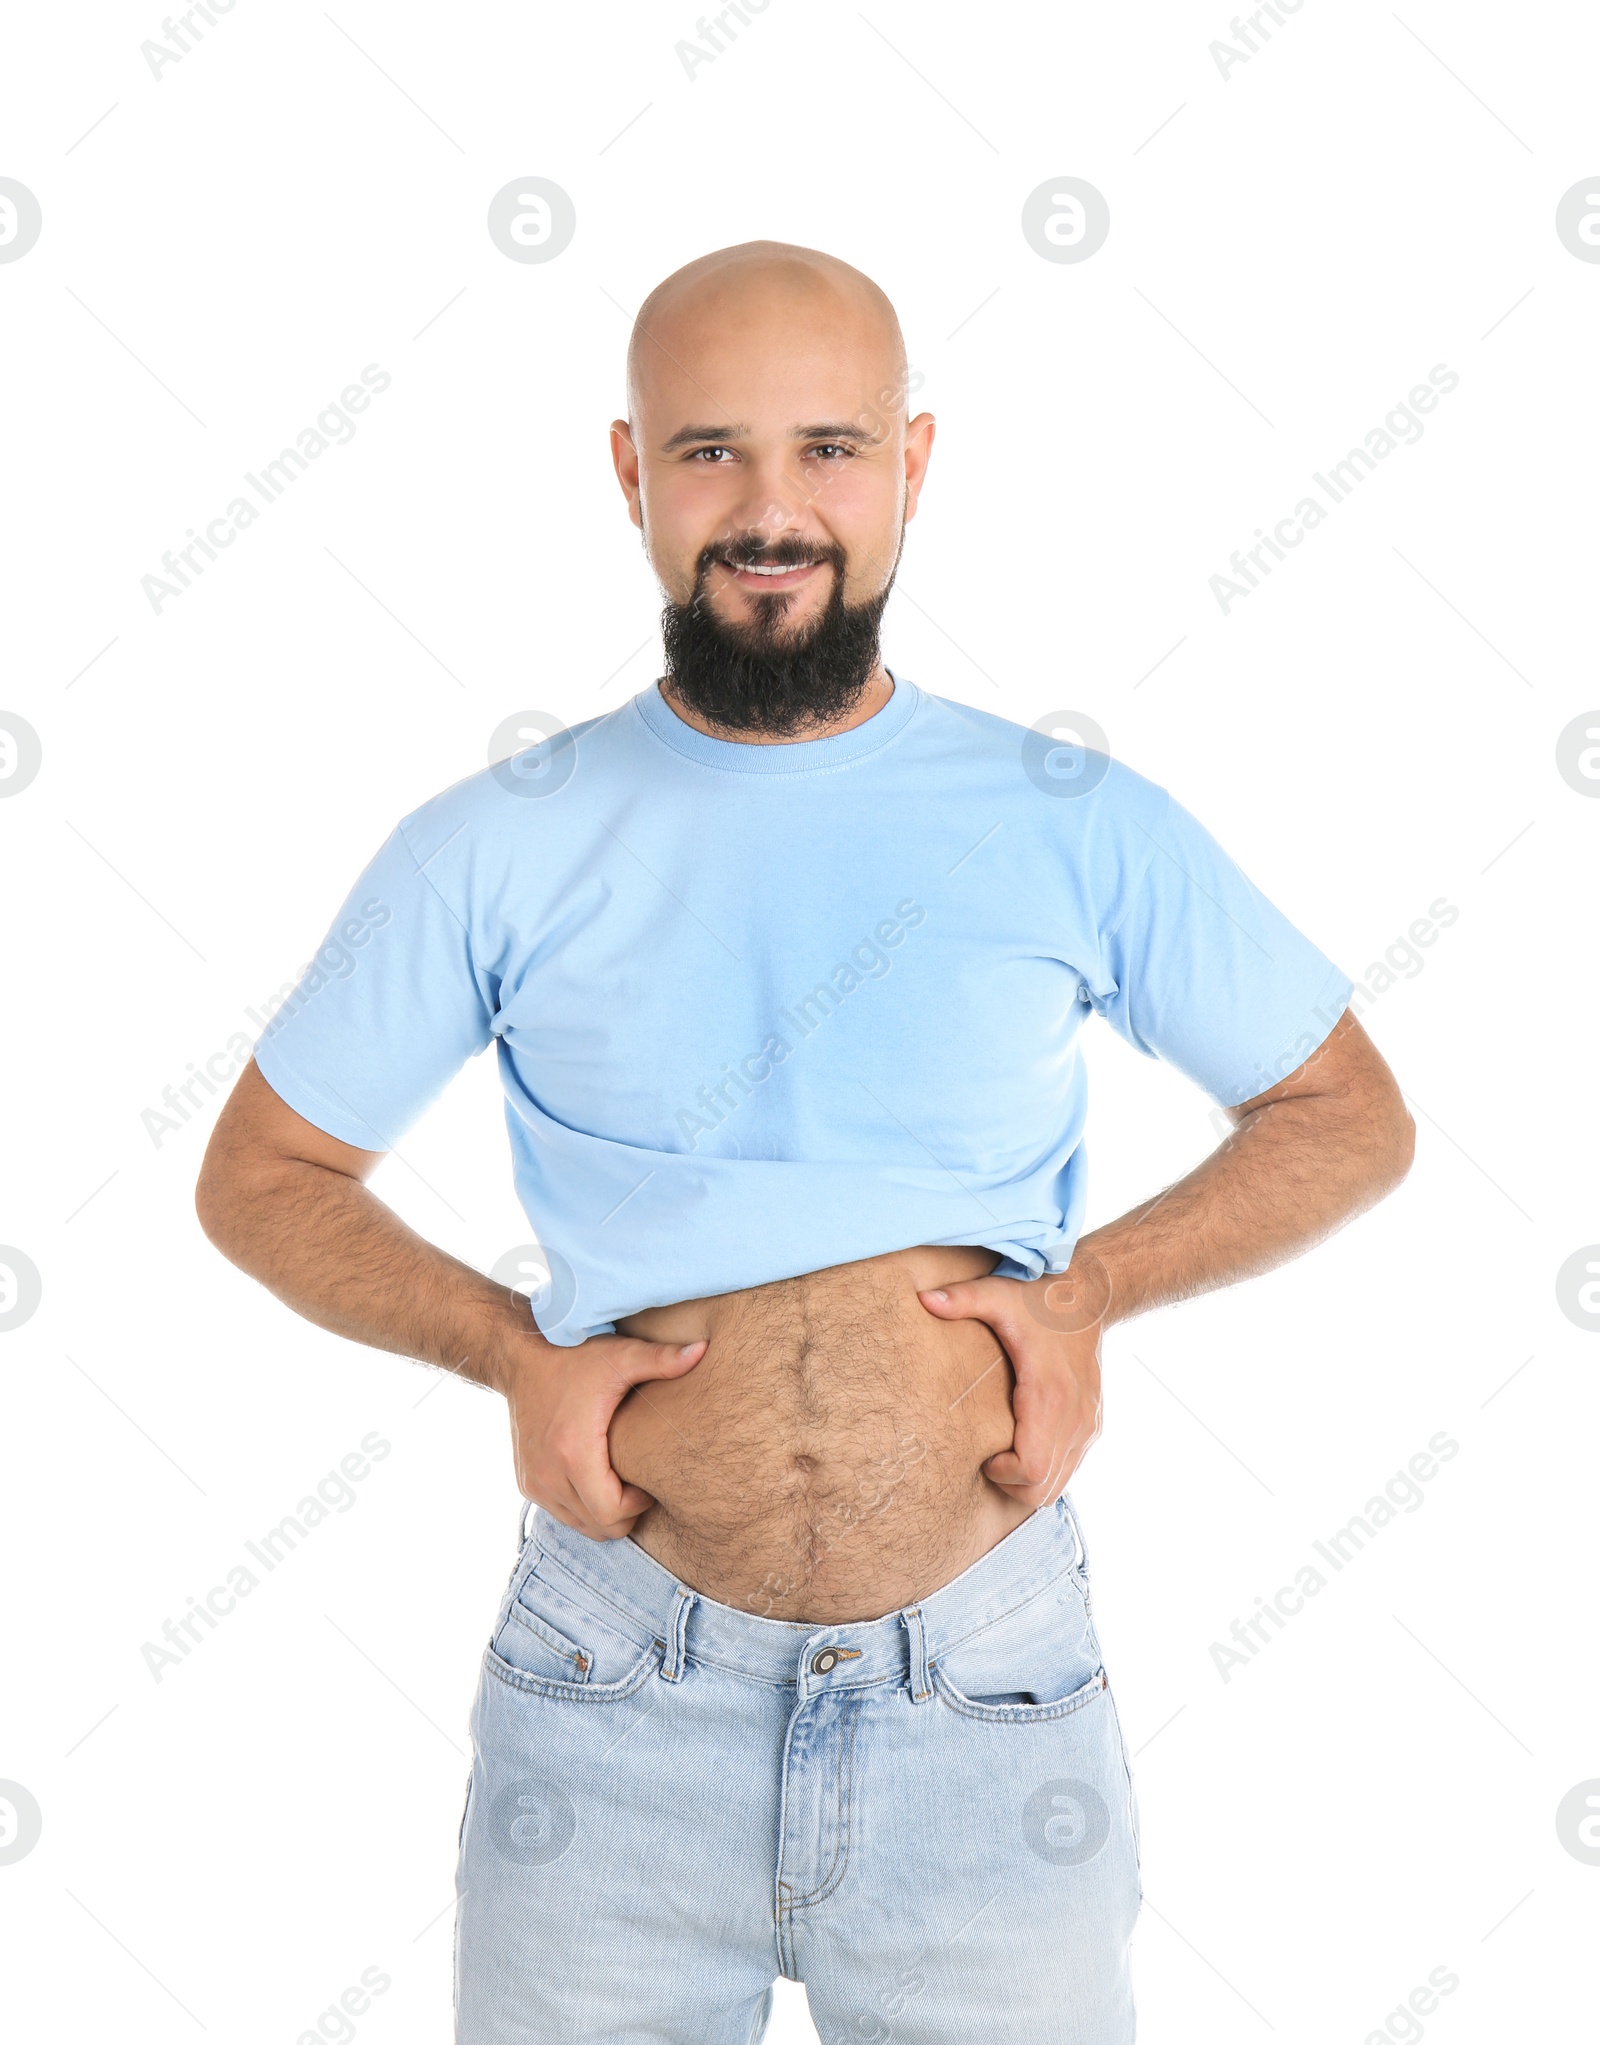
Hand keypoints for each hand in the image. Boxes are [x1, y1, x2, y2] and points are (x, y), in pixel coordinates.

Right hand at [497, 1329, 707, 1540]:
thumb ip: (662, 1359)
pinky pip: (563, 1515)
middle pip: (601, 1527)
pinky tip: (597, 1478)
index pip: (612, 1512)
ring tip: (620, 1480)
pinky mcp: (527, 1483)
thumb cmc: (574, 1358)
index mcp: (574, 1451)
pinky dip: (584, 1507)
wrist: (520, 1359)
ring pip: (582, 1526)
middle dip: (627, 1512)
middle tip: (640, 1483)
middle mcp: (549, 1475)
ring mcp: (534, 1482)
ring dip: (605, 1513)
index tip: (649, 1480)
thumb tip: (704, 1349)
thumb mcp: (620, 1356)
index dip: (639, 1504)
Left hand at [917, 1251, 1110, 1508]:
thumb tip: (923, 1298)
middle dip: (1010, 1486)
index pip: (1030, 1468)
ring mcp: (1087, 1425)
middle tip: (988, 1461)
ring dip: (1027, 1482)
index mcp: (1048, 1396)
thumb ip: (962, 1299)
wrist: (1089, 1297)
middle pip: (1042, 1488)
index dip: (1002, 1474)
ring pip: (1058, 1486)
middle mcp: (1074, 1418)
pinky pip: (1069, 1469)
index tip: (983, 1457)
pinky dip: (1045, 1471)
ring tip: (1003, 1456)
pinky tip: (1023, 1446)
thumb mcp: (999, 1294)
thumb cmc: (1038, 1300)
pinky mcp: (1092, 1425)